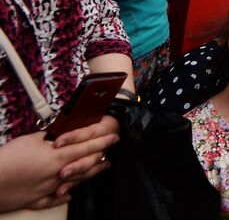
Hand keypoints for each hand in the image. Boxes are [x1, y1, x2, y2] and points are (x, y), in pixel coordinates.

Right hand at [0, 122, 117, 208]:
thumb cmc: (7, 159)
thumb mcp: (30, 139)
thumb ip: (48, 136)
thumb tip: (59, 131)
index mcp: (57, 156)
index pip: (87, 146)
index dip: (102, 141)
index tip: (114, 137)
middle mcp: (57, 174)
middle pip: (86, 165)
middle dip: (101, 157)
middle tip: (110, 152)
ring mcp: (48, 189)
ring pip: (75, 182)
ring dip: (89, 174)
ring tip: (100, 168)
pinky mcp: (36, 200)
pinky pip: (55, 200)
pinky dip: (64, 196)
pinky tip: (70, 194)